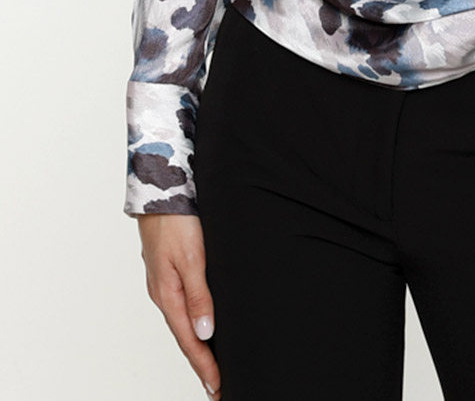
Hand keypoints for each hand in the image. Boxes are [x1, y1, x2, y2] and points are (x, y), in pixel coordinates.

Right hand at [136, 212, 220, 397]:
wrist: (161, 188)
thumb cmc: (177, 219)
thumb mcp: (192, 257)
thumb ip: (198, 294)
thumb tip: (204, 332)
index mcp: (168, 294)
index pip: (189, 340)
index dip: (205, 366)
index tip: (218, 387)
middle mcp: (164, 293)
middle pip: (186, 337)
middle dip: (202, 364)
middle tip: (218, 387)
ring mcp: (165, 283)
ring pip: (184, 322)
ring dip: (198, 346)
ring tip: (213, 366)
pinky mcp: (169, 271)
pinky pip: (183, 305)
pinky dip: (194, 323)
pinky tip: (203, 327)